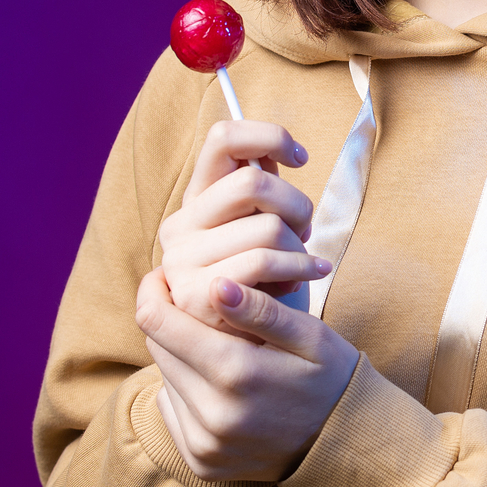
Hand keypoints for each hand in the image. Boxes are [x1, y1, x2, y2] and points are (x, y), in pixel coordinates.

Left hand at [136, 267, 358, 482]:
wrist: (345, 445)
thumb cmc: (330, 376)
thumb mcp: (309, 335)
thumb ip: (261, 310)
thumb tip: (214, 284)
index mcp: (236, 373)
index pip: (158, 322)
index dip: (154, 291)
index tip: (164, 275)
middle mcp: (212, 414)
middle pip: (157, 347)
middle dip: (172, 321)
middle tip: (202, 309)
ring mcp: (205, 444)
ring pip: (163, 378)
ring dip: (182, 357)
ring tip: (221, 348)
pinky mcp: (202, 462)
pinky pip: (171, 411)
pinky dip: (187, 392)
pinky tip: (221, 385)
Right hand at [158, 120, 331, 334]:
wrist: (252, 350)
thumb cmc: (265, 284)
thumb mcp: (259, 230)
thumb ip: (261, 191)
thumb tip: (275, 149)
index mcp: (195, 200)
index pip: (223, 137)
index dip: (269, 136)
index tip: (298, 158)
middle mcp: (179, 225)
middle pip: (253, 182)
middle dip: (296, 203)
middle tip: (305, 229)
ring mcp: (183, 262)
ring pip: (268, 225)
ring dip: (301, 246)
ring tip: (304, 264)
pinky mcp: (198, 295)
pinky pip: (264, 262)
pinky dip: (299, 269)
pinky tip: (308, 278)